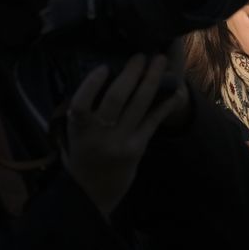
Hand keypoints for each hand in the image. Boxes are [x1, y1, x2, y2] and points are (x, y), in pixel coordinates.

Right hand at [64, 55, 185, 213]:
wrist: (93, 193)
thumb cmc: (81, 155)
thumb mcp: (72, 134)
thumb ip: (81, 111)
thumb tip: (97, 74)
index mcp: (78, 130)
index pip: (81, 104)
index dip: (92, 84)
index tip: (103, 66)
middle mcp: (100, 136)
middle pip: (116, 99)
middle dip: (131, 74)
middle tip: (140, 56)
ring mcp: (121, 142)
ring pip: (139, 105)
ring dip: (151, 80)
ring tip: (159, 61)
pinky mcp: (138, 148)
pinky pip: (153, 120)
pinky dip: (165, 103)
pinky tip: (175, 89)